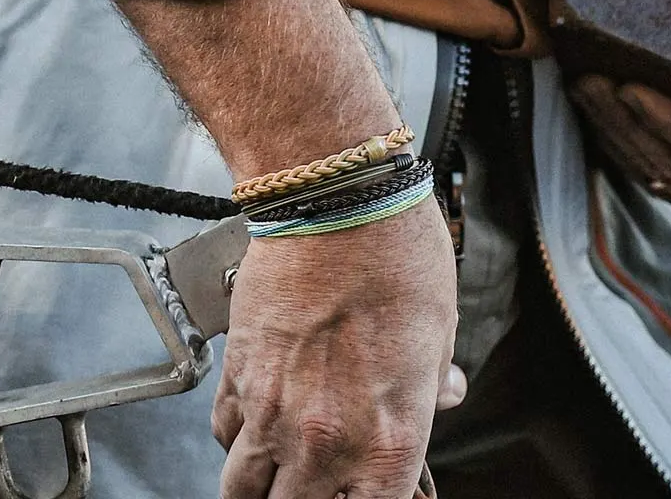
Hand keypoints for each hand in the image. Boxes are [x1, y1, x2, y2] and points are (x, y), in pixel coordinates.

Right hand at [212, 194, 462, 498]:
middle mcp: (325, 443)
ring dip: (260, 486)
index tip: (362, 492)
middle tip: (314, 483)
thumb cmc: (395, 253)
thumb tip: (445, 393)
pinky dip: (238, 437)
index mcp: (387, 442)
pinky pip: (225, 434)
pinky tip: (257, 419)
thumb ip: (435, 380)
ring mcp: (273, 414)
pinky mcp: (237, 376)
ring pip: (242, 492)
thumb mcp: (441, 326)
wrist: (336, 200)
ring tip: (275, 471)